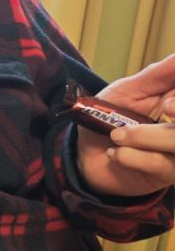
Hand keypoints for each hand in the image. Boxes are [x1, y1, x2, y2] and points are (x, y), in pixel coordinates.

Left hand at [76, 53, 174, 196]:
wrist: (84, 153)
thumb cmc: (109, 116)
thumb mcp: (128, 91)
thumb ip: (157, 75)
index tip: (172, 100)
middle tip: (166, 107)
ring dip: (146, 136)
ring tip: (116, 135)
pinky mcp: (166, 175)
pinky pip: (160, 165)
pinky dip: (132, 156)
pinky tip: (115, 152)